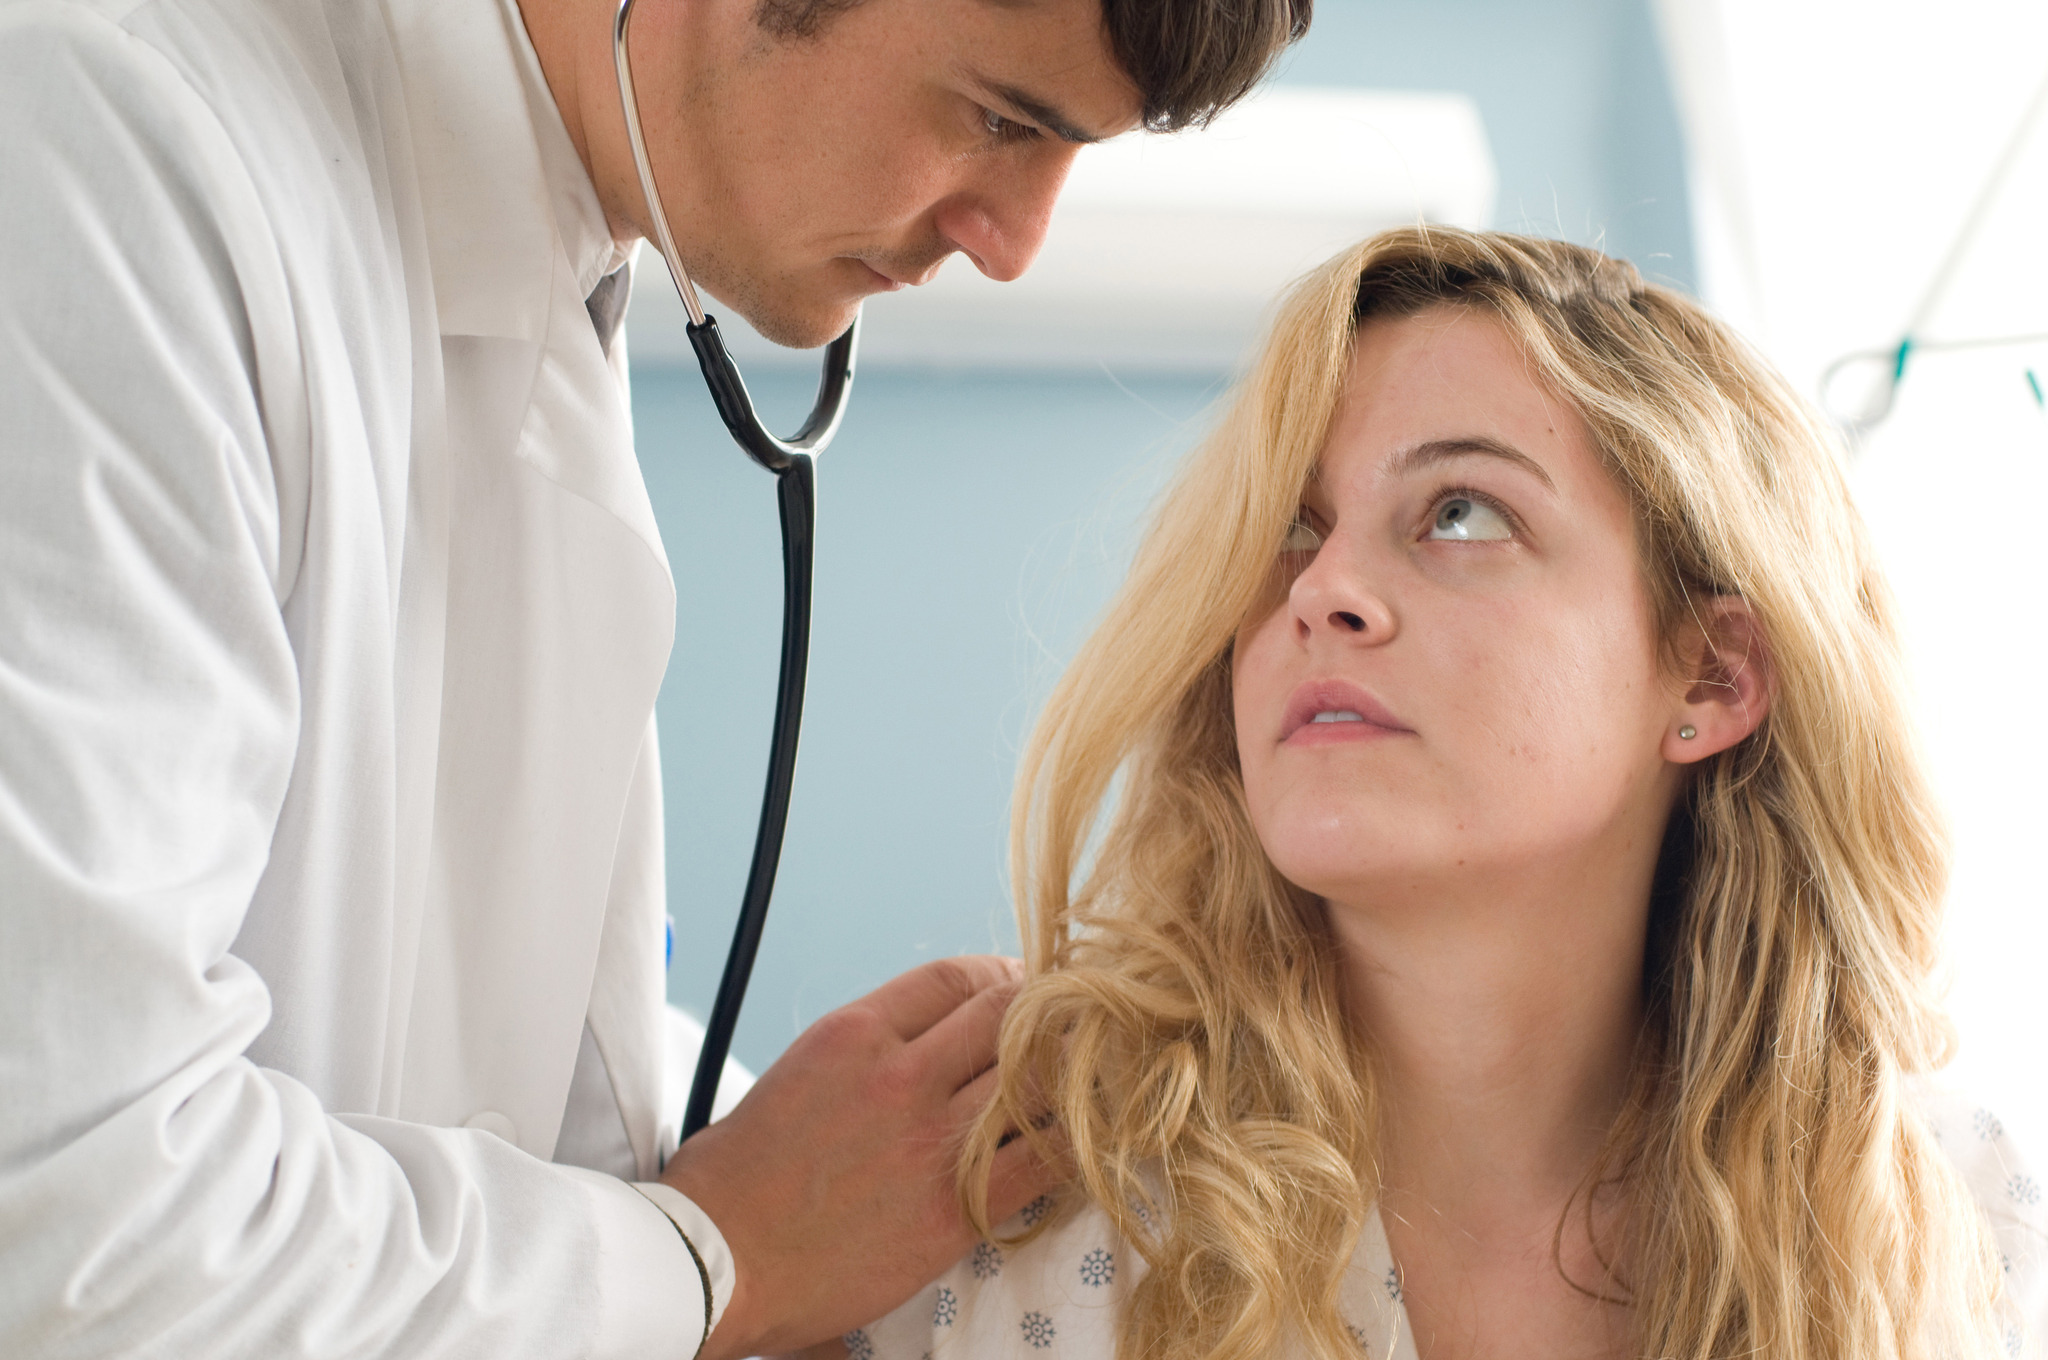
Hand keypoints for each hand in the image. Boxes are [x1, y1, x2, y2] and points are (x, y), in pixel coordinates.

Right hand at [660, 955, 1059, 1359]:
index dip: (1001, 977)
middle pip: (1008, 1016)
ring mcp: (930, 1140)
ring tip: (1076, 1090)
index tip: (1018, 990)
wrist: (713, 1262)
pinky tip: (1073, 1151)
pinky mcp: (954, 1206)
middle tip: (1060, 1035)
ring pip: (1036, 1081)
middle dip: (1042, 1019)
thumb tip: (905, 1048)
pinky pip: (1042, 1164)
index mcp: (854, 1034)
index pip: (956, 976)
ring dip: (1065, 1081)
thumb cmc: (733, 1182)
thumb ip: (857, 1054)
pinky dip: (1068, 1152)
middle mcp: (900, 1073)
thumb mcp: (791, 1075)